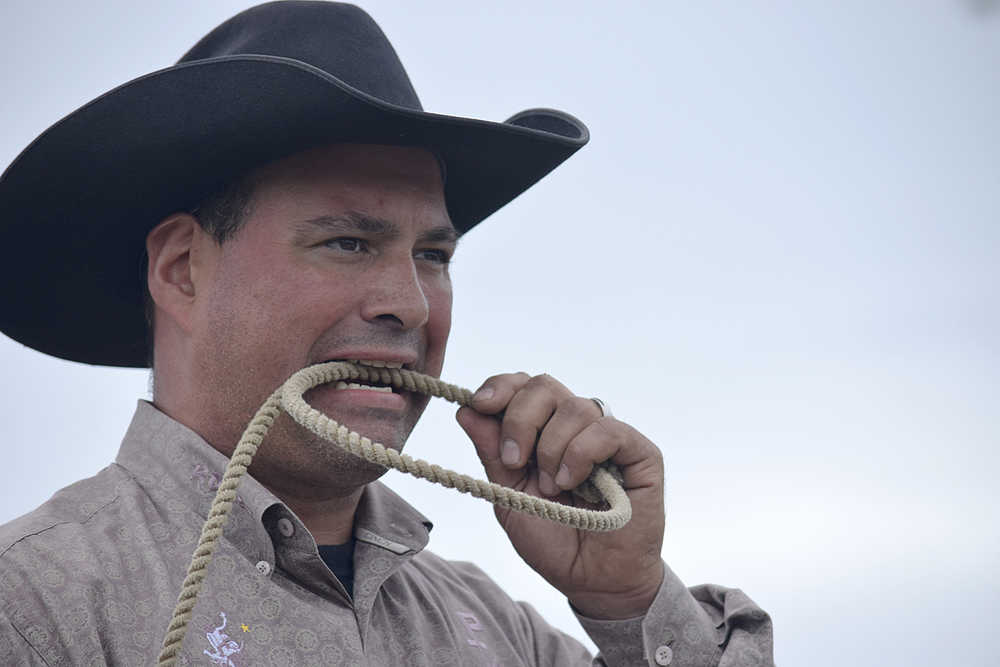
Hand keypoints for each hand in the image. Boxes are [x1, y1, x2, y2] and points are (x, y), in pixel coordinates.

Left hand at [456, 372, 664, 619]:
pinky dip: (581, 453)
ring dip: (552, 448)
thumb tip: (465, 410)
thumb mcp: (510, 497)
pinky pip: (608, 430)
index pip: (522, 386)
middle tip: (514, 461)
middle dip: (519, 418)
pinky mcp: (640, 452)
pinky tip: (572, 481)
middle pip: (544, 386)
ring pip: (575, 406)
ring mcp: (609, 437)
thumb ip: (492, 454)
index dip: (500, 387)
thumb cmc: (554, 541)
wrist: (593, 582)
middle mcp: (576, 426)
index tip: (479, 404)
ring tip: (552, 488)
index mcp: (543, 430)